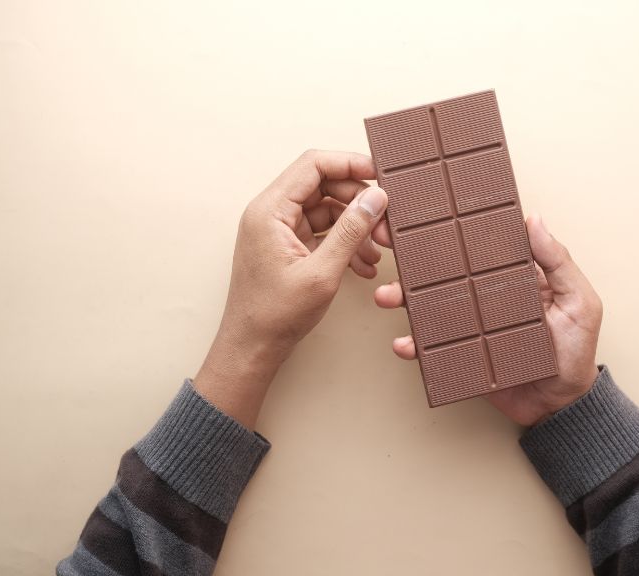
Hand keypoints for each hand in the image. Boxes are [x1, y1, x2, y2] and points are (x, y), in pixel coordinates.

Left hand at [195, 150, 387, 427]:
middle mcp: (271, 213)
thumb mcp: (322, 272)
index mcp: (270, 210)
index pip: (314, 165)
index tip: (381, 175)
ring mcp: (279, 230)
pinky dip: (345, 243)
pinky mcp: (287, 246)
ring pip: (327, 210)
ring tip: (379, 250)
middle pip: (324, 186)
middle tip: (385, 224)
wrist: (252, 348)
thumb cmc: (275, 315)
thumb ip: (351, 230)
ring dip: (356, 226)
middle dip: (359, 203)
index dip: (350, 164)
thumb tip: (376, 198)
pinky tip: (364, 264)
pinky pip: (322, 232)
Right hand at [372, 215, 601, 426]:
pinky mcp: (459, 355)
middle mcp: (482, 296)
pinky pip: (430, 348)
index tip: (424, 210)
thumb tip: (534, 219)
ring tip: (388, 295)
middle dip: (410, 256)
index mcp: (509, 276)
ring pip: (427, 306)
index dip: (450, 227)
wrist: (562, 405)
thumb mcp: (578, 301)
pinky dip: (413, 346)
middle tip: (387, 238)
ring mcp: (468, 325)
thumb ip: (559, 262)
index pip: (476, 245)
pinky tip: (403, 343)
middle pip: (442, 271)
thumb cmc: (576, 351)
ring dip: (402, 297)